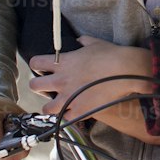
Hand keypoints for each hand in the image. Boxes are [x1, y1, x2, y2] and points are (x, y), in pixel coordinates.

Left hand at [29, 36, 152, 121]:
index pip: (36, 63)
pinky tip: (74, 110)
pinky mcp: (78, 112)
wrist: (125, 71)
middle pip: (34, 86)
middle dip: (38, 85)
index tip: (42, 67)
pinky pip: (65, 118)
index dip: (37, 64)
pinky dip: (68, 115)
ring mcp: (68, 99)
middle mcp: (61, 81)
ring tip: (58, 104)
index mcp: (62, 63)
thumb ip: (82, 42)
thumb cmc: (110, 55)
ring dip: (51, 105)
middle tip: (46, 86)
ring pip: (46, 108)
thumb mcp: (94, 43)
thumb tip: (79, 41)